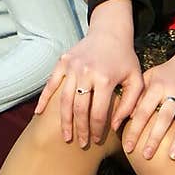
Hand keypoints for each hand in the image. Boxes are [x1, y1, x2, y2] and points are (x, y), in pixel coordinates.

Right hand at [35, 19, 143, 146]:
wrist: (110, 32)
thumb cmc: (125, 58)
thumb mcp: (136, 80)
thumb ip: (129, 104)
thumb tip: (114, 126)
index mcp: (105, 79)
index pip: (98, 112)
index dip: (97, 129)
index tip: (96, 140)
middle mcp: (86, 73)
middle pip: (79, 109)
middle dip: (80, 129)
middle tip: (80, 143)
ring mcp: (72, 67)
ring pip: (64, 100)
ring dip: (64, 121)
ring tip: (66, 135)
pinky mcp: (62, 62)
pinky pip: (51, 84)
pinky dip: (44, 99)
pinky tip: (39, 113)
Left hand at [122, 45, 174, 161]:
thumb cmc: (168, 72)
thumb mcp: (150, 77)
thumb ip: (138, 95)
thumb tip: (125, 117)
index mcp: (158, 86)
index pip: (143, 111)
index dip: (135, 130)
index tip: (128, 147)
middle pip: (164, 118)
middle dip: (155, 138)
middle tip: (146, 156)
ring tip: (172, 156)